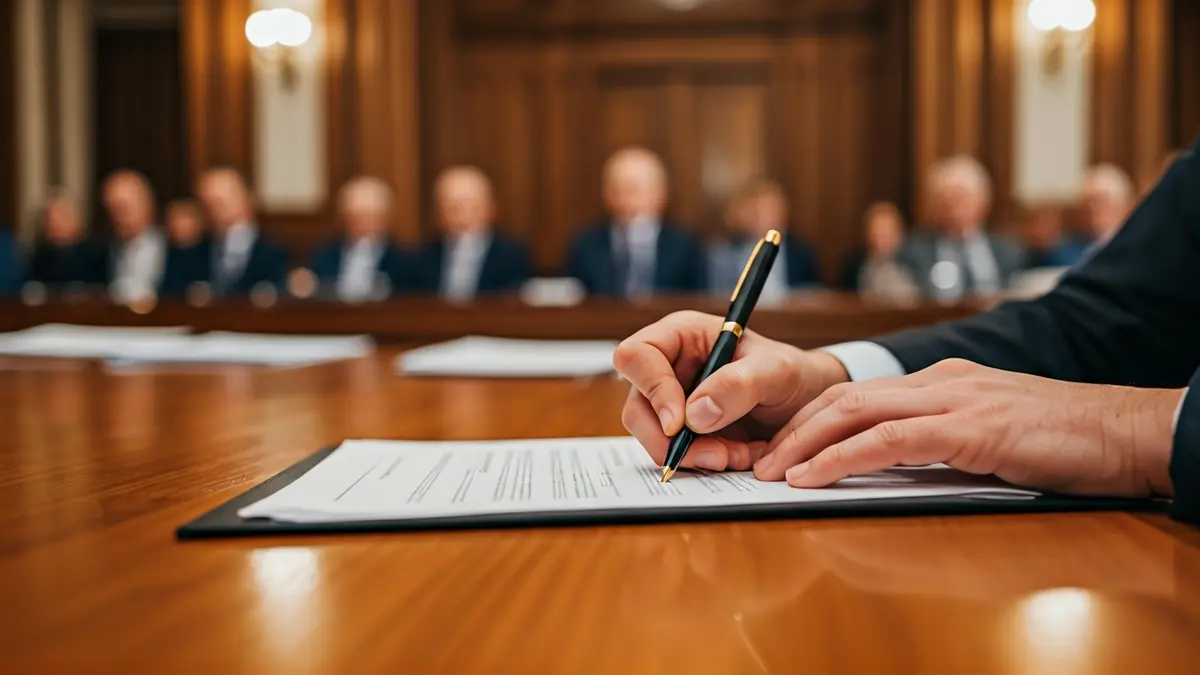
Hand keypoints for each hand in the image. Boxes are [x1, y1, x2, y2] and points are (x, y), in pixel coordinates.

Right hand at [613, 311, 849, 471]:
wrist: (807, 405)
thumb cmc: (791, 373)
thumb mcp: (777, 370)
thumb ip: (739, 384)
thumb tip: (694, 414)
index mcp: (682, 336)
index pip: (638, 355)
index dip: (652, 389)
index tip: (679, 423)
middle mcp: (669, 368)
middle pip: (637, 406)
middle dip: (671, 439)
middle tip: (715, 455)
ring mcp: (672, 403)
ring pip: (652, 437)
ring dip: (692, 456)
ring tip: (736, 455)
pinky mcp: (683, 434)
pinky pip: (675, 454)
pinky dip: (703, 463)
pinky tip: (737, 457)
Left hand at [758, 359, 1181, 497]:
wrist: (1124, 430)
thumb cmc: (1062, 439)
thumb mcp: (988, 434)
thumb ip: (941, 441)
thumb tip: (890, 465)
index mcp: (940, 380)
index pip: (858, 395)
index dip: (810, 421)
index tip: (781, 449)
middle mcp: (938, 381)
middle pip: (843, 398)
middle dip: (793, 431)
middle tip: (760, 462)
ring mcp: (952, 400)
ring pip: (854, 413)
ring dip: (803, 445)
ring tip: (772, 473)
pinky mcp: (969, 428)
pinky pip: (888, 441)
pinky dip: (841, 459)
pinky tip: (812, 478)